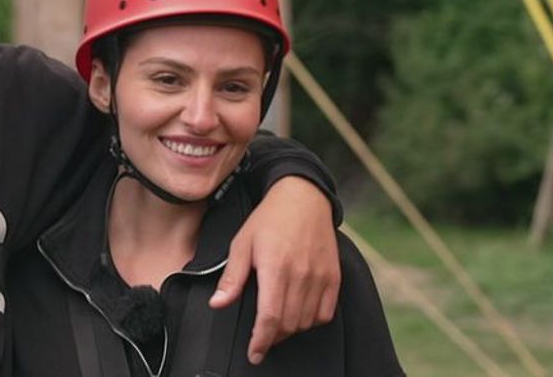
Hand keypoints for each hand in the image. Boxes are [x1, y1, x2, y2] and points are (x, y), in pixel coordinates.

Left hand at [209, 177, 339, 364]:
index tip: (254, 353)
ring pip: (306, 321)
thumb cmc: (268, 220)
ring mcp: (320, 276)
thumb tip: (218, 304)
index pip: (269, 317)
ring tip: (276, 325)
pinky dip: (311, 321)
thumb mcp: (241, 244)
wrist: (302, 198)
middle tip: (260, 338)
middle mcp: (301, 275)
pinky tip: (298, 315)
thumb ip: (232, 277)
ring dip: (290, 330)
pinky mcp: (334, 277)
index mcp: (275, 268)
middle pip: (288, 324)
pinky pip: (325, 312)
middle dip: (272, 337)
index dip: (260, 341)